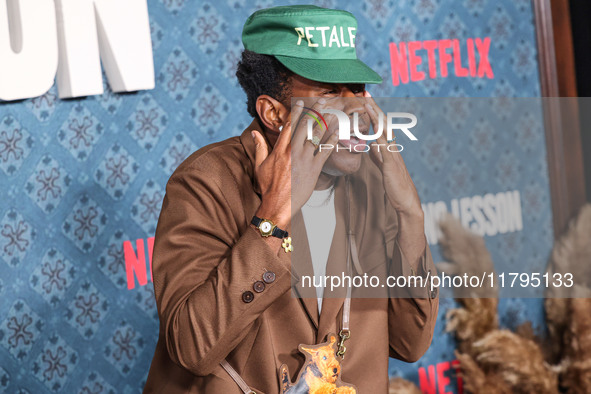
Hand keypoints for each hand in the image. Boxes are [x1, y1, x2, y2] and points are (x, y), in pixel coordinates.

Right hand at [252, 98, 338, 228]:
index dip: (296, 112)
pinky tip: (338, 132)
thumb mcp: (260, 166)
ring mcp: (304, 159)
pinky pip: (325, 151)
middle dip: (315, 110)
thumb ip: (259, 147)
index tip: (301, 102)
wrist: (278, 205)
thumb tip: (254, 133)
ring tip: (334, 111)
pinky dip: (332, 141)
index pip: (289, 125)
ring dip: (326, 122)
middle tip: (323, 100)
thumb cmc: (268, 187)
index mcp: (280, 149)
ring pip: (317, 136)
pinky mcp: (314, 169)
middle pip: (306, 125)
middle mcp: (293, 151)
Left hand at [363, 92, 421, 215]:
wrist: (406, 201)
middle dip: (374, 108)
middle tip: (366, 93)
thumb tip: (371, 146)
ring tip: (367, 103)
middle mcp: (392, 148)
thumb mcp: (383, 167)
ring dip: (376, 117)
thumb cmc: (395, 185)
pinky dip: (378, 136)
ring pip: (384, 132)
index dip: (373, 113)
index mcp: (389, 148)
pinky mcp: (391, 164)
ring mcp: (393, 154)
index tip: (365, 100)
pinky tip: (373, 128)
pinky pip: (384, 147)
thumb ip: (378, 156)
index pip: (380, 127)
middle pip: (383, 124)